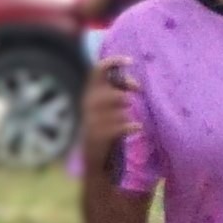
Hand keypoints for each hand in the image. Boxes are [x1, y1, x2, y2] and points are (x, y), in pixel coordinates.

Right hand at [80, 58, 138, 172]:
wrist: (93, 162)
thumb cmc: (104, 130)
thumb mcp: (106, 109)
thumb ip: (116, 94)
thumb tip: (136, 85)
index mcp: (86, 94)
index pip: (96, 71)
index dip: (113, 62)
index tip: (131, 61)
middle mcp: (85, 105)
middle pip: (112, 91)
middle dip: (127, 90)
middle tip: (138, 91)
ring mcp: (89, 121)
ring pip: (118, 109)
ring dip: (127, 112)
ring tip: (127, 118)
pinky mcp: (97, 135)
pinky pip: (121, 125)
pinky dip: (132, 126)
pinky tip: (137, 128)